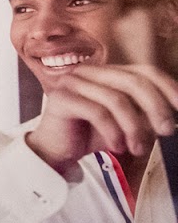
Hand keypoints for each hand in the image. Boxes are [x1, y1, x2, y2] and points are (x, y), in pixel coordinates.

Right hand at [28, 64, 177, 168]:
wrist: (56, 151)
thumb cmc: (91, 135)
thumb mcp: (127, 123)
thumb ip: (146, 114)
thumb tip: (172, 116)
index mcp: (107, 73)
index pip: (145, 71)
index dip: (168, 87)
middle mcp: (90, 72)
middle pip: (133, 81)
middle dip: (155, 107)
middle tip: (167, 131)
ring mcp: (73, 82)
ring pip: (116, 99)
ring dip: (133, 127)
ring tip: (137, 149)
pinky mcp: (60, 98)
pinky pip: (96, 112)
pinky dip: (113, 132)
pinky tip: (117, 146)